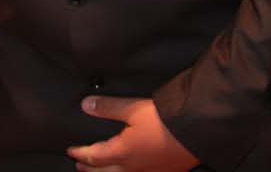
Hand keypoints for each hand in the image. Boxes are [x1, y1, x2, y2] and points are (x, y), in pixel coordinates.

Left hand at [66, 96, 198, 171]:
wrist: (199, 132)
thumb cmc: (165, 120)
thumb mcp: (134, 109)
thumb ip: (109, 108)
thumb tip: (85, 105)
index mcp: (122, 153)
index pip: (94, 156)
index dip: (81, 154)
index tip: (71, 151)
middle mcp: (133, 169)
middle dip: (91, 170)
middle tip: (80, 167)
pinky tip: (131, 171)